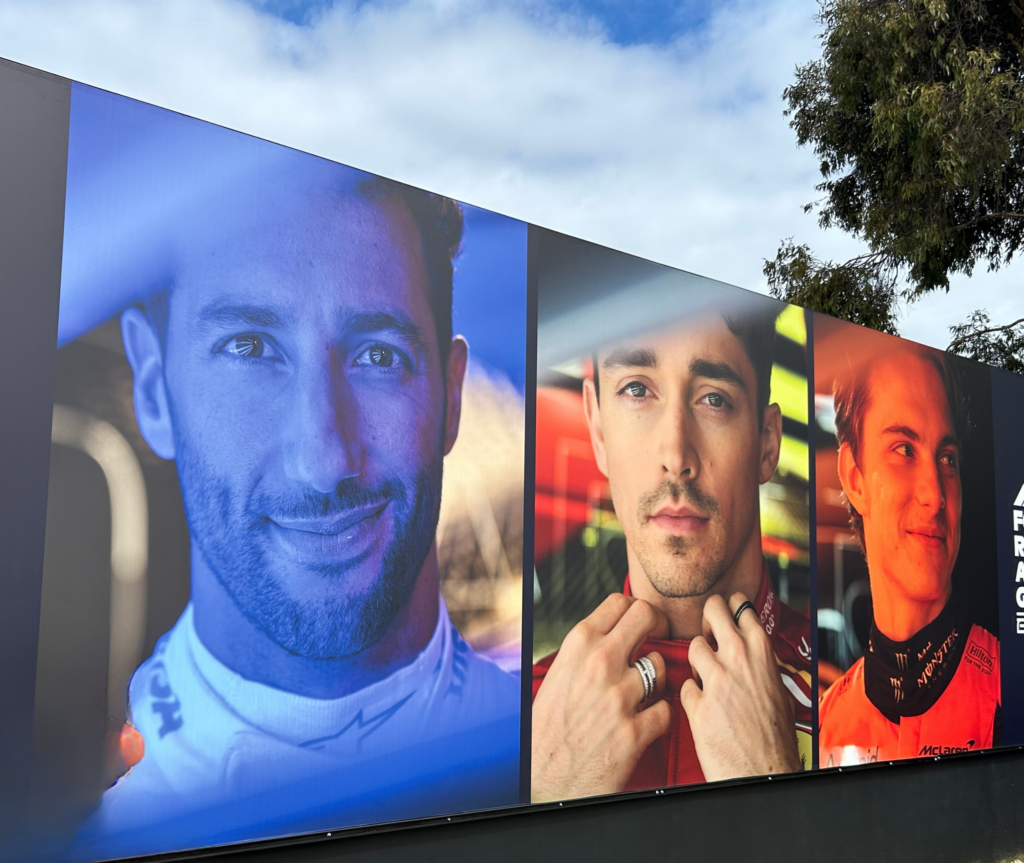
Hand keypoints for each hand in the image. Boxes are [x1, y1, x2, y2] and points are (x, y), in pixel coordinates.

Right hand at [531, 594, 671, 801]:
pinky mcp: (635, 731)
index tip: (640, 624)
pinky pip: (666, 710)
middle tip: (654, 641)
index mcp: (577, 645)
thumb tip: (614, 631)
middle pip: (647, 616)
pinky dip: (658, 717)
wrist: (540, 779)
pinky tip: (643, 722)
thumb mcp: (558, 674)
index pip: (619, 603)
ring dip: (655, 680)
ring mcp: (620, 697)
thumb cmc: (546, 728)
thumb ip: (586, 650)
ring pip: (661, 667)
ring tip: (640, 694)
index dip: (635, 611)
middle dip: (656, 625)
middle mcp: (600, 664)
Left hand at [681, 592, 800, 781]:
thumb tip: (748, 649)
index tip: (725, 613)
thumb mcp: (778, 689)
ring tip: (708, 681)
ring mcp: (716, 680)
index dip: (728, 607)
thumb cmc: (775, 739)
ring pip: (693, 647)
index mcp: (762, 653)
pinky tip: (704, 708)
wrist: (766, 773)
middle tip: (707, 634)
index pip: (739, 606)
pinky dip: (692, 696)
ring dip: (697, 662)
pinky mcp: (698, 704)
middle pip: (711, 610)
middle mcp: (738, 660)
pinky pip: (686, 686)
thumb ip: (759, 663)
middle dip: (706, 618)